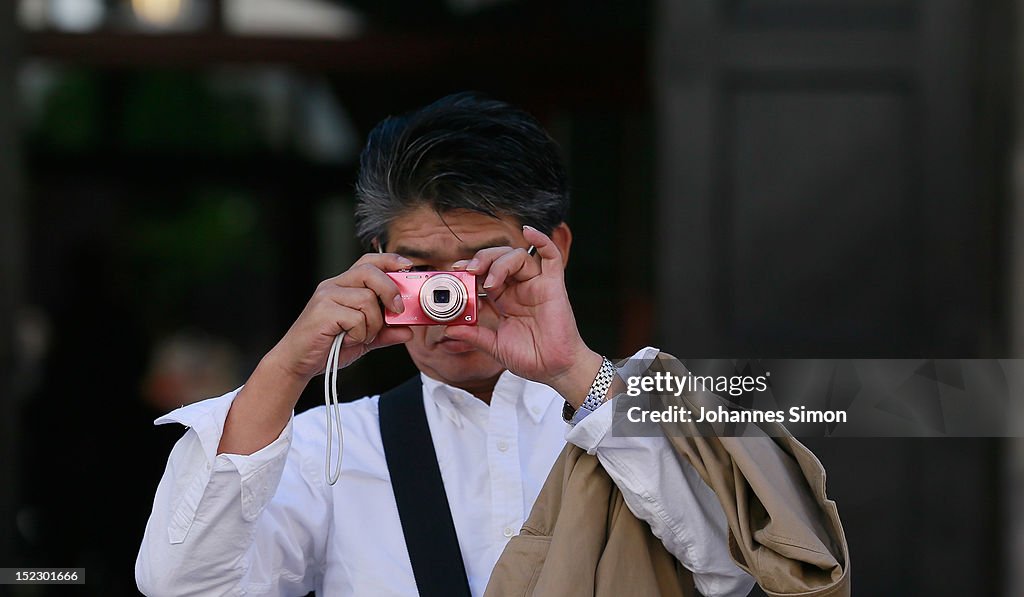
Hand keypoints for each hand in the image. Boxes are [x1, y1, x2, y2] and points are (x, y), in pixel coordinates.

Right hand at [265, 253, 414, 384]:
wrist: (297, 363)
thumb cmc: (327, 347)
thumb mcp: (363, 338)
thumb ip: (384, 333)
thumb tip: (408, 331)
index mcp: (343, 286)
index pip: (368, 262)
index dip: (389, 260)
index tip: (407, 266)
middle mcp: (333, 285)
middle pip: (370, 272)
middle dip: (390, 290)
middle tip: (397, 310)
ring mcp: (326, 297)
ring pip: (367, 299)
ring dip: (373, 324)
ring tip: (362, 337)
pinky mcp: (323, 311)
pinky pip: (356, 318)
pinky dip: (360, 334)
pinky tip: (348, 341)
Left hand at [444, 225, 602, 405]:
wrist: (554, 370)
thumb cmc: (530, 358)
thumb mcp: (494, 346)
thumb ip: (474, 335)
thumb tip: (448, 328)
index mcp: (504, 300)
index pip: (483, 275)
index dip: (468, 269)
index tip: (454, 271)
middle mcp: (518, 289)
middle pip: (498, 260)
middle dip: (481, 260)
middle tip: (469, 270)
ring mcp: (536, 285)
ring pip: (517, 257)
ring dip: (500, 262)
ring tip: (490, 280)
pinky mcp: (553, 285)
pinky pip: (551, 256)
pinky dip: (542, 240)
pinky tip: (529, 232)